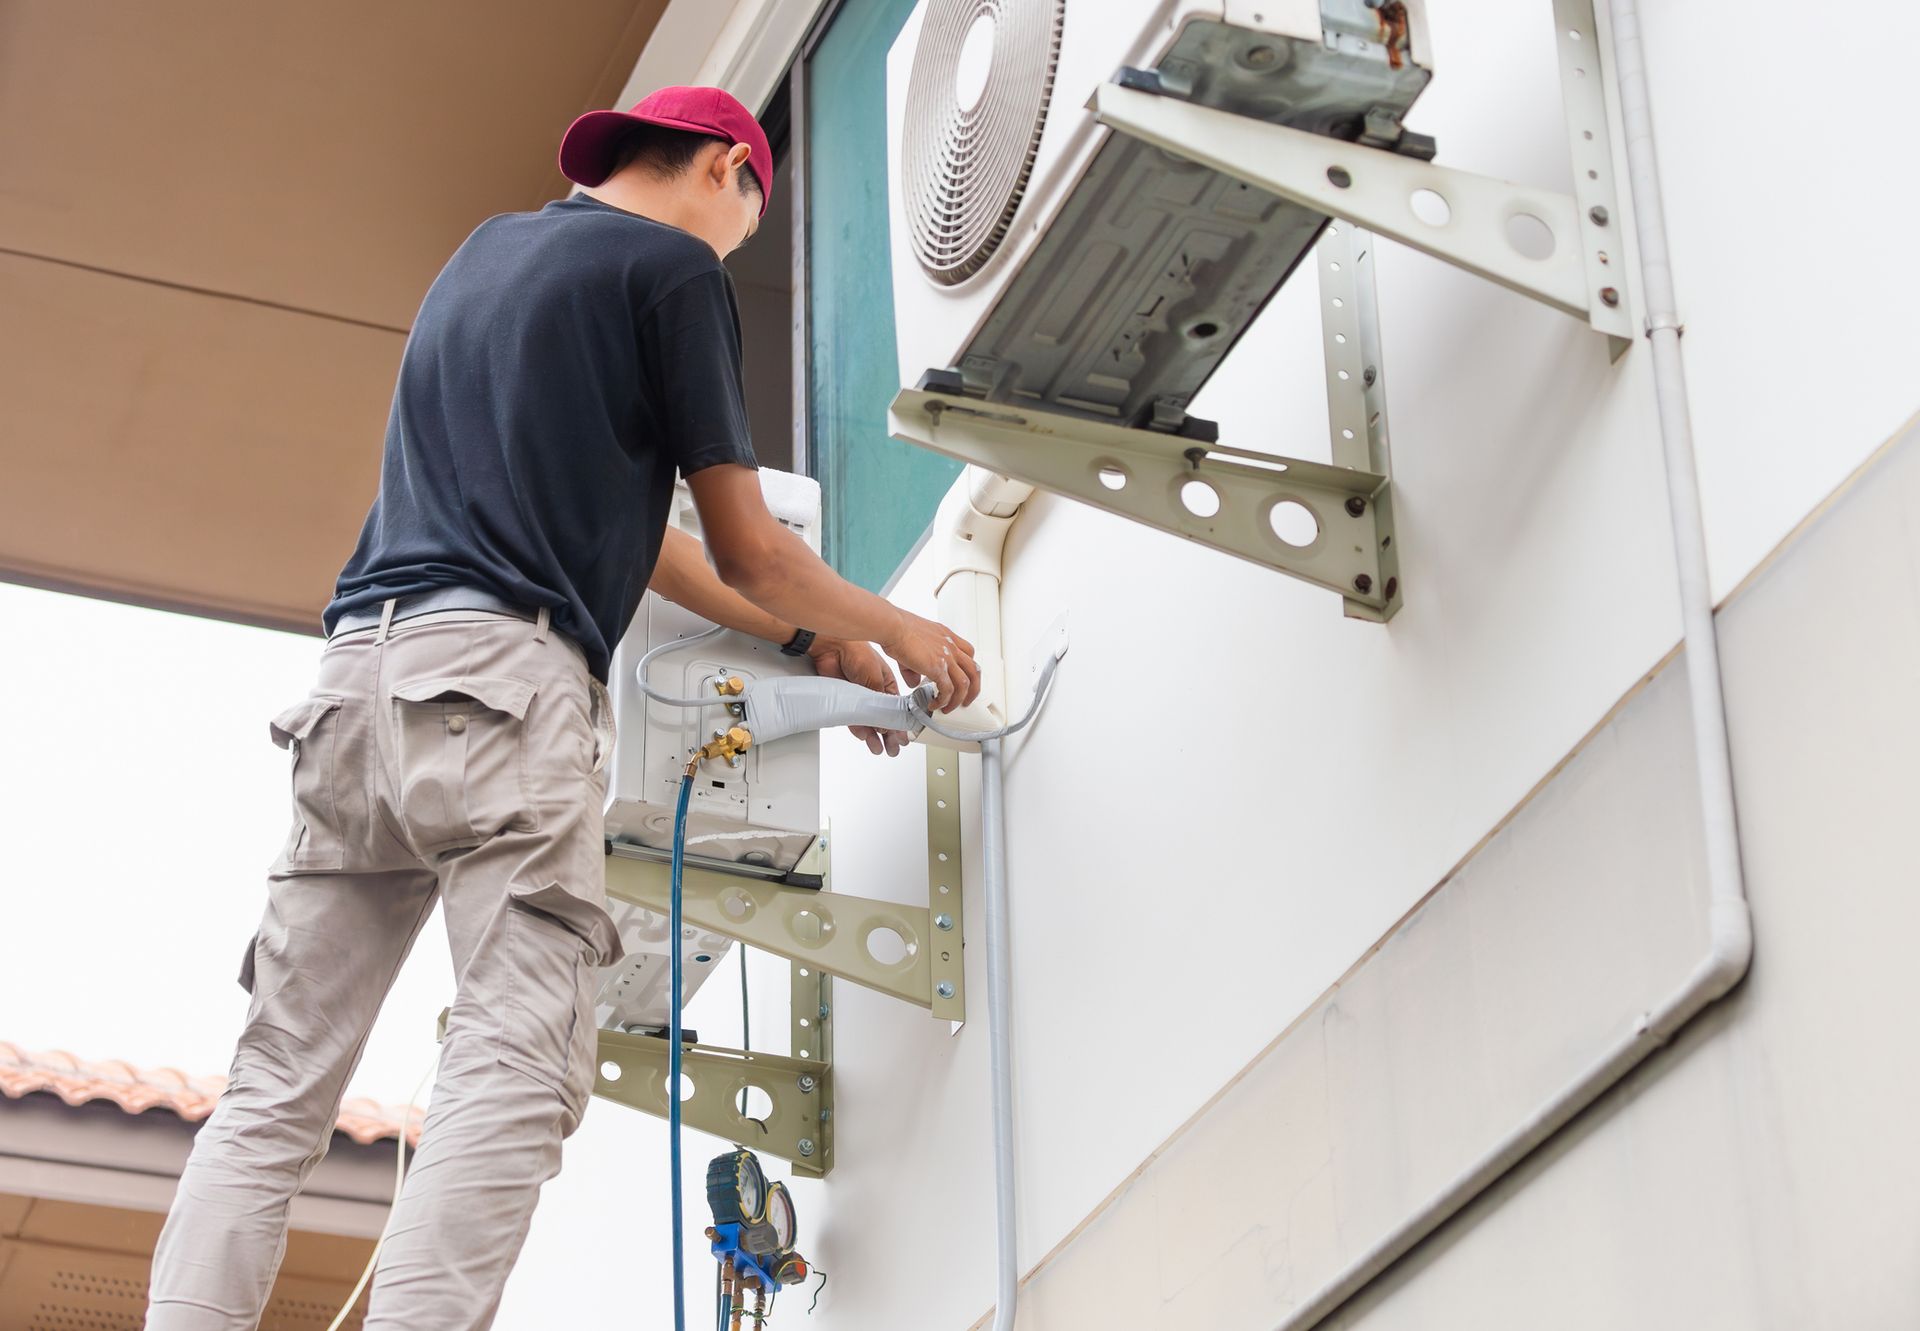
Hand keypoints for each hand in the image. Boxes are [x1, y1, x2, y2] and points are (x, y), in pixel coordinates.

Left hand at [808, 638, 909, 756]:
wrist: (832, 647)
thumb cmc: (858, 653)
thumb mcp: (877, 679)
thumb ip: (881, 704)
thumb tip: (886, 725)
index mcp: (887, 684)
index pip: (897, 709)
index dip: (901, 724)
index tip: (905, 737)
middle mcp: (874, 692)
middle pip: (883, 719)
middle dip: (889, 735)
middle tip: (893, 749)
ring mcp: (858, 698)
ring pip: (869, 722)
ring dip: (875, 737)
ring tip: (879, 749)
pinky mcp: (844, 701)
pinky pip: (853, 720)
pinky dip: (859, 730)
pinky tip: (866, 737)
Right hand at [882, 612, 979, 712]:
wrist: (893, 626)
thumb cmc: (898, 629)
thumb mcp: (914, 645)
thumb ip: (917, 666)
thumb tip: (914, 682)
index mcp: (947, 636)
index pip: (969, 652)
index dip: (968, 668)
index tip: (963, 678)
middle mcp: (951, 646)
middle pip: (974, 670)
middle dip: (973, 689)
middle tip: (966, 700)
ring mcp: (947, 656)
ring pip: (965, 684)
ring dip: (958, 699)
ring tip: (949, 708)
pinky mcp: (938, 667)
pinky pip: (948, 690)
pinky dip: (943, 701)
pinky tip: (934, 704)